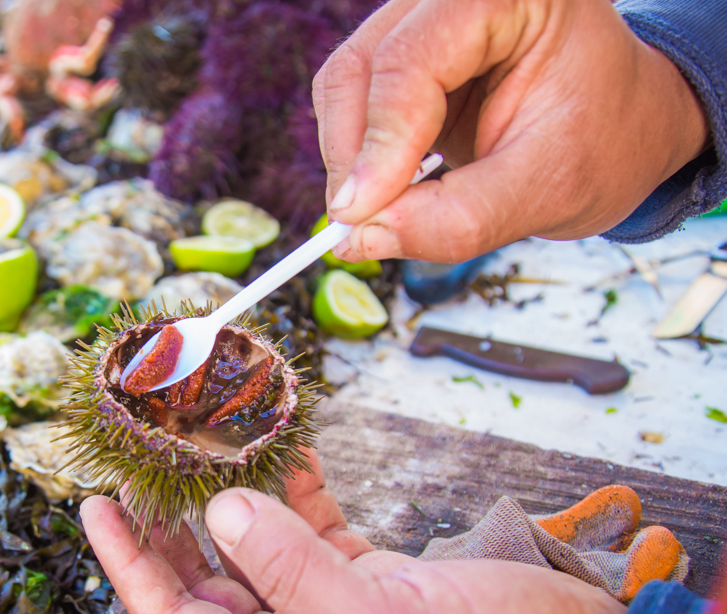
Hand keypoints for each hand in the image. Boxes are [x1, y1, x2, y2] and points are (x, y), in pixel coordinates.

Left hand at [80, 453, 626, 613]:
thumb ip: (296, 573)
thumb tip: (224, 510)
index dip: (129, 565)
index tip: (95, 506)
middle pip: (207, 578)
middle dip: (171, 519)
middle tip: (141, 457)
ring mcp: (333, 611)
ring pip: (257, 546)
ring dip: (231, 490)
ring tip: (199, 436)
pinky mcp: (372, 578)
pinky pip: (311, 525)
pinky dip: (293, 482)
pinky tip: (279, 441)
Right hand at [313, 0, 709, 262]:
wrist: (624, 126)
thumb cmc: (605, 142)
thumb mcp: (549, 189)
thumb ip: (459, 217)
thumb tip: (362, 238)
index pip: (412, 62)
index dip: (380, 144)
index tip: (358, 217)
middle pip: (361, 67)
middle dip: (353, 156)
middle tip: (359, 225)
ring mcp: (425, 17)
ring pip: (344, 84)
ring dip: (350, 158)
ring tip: (384, 209)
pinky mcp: (405, 50)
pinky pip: (352, 101)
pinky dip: (360, 154)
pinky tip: (392, 184)